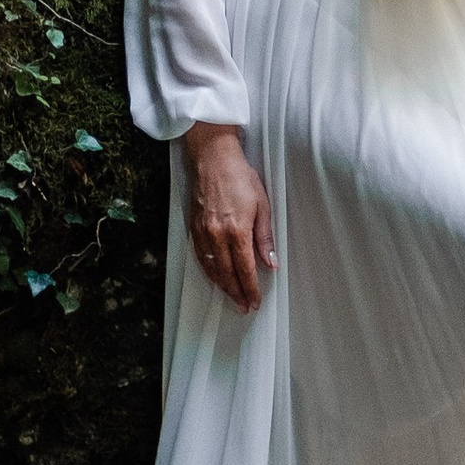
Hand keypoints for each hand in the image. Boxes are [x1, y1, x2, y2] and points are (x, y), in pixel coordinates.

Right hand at [183, 122, 275, 311]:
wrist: (213, 158)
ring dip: (222, 286)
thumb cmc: (240, 177)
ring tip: (232, 297)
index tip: (255, 301)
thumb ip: (264, 237)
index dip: (250, 288)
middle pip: (227, 273)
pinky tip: (215, 277)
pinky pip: (201, 257)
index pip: (245, 269)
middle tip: (244, 306)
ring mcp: (203, 232)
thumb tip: (271, 262)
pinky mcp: (194, 227)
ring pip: (212, 269)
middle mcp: (217, 235)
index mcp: (237, 230)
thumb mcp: (262, 204)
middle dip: (237, 293)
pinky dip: (209, 271)